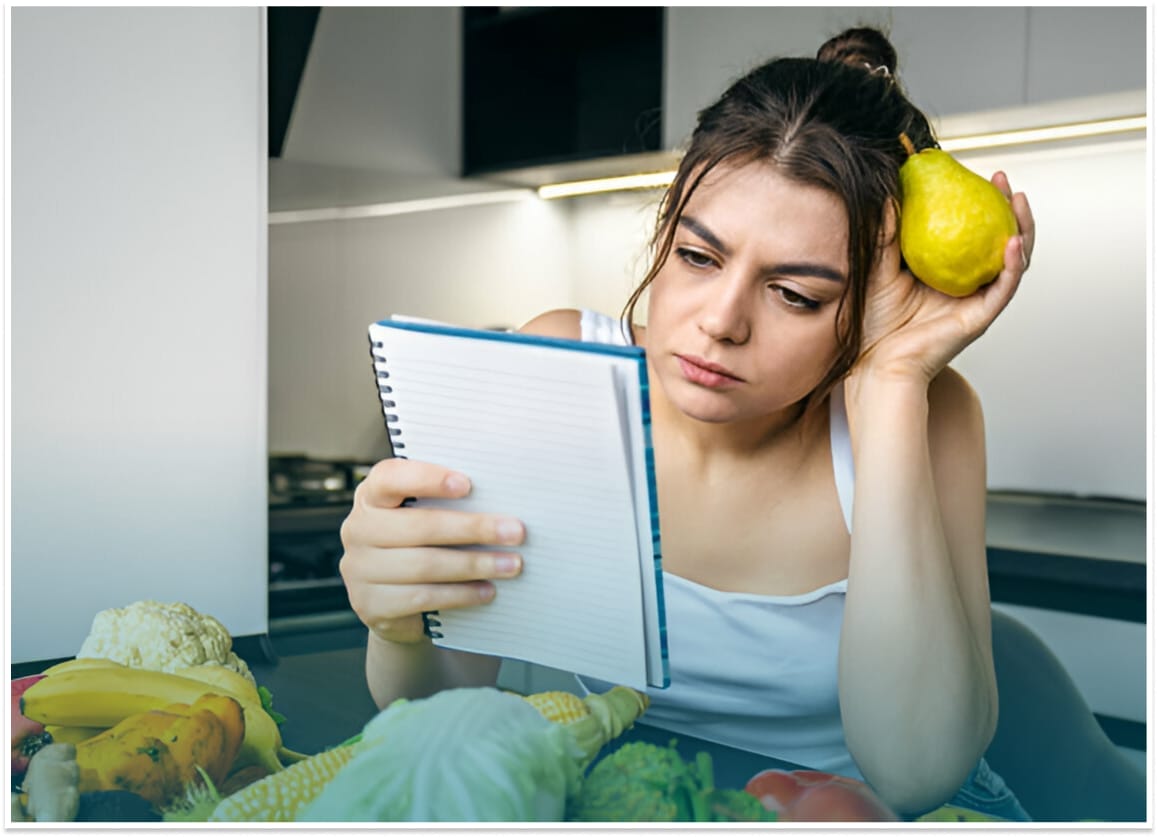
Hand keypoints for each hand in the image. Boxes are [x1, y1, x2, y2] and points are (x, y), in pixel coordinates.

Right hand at [338, 458, 523, 644]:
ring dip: (474, 564)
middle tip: (515, 531)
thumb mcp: (427, 516)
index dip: (428, 479)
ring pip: (424, 565)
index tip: (468, 484)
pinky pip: (421, 598)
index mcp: (371, 496)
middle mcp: (358, 528)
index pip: (391, 478)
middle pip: (419, 526)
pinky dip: (460, 594)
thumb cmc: (423, 545)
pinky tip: (486, 590)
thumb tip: (502, 498)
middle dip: (473, 528)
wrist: (398, 604)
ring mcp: (359, 569)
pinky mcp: (370, 604)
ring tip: (510, 564)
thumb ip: (449, 502)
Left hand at [855, 172, 1034, 384]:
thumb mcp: (879, 268)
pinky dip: (1014, 265)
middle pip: (999, 241)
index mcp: (947, 273)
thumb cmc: (873, 323)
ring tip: (1018, 201)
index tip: (974, 174)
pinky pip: (1004, 288)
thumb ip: (885, 235)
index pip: (971, 233)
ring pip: (1013, 262)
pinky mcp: (981, 317)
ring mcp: (977, 301)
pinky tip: (1013, 242)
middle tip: (1002, 180)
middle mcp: (967, 285)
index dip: (979, 205)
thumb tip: (886, 194)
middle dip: (1008, 208)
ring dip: (1022, 229)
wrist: (875, 361)